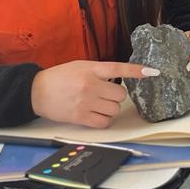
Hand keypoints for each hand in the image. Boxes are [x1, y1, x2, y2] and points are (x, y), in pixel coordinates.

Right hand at [31, 60, 159, 127]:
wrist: (37, 91)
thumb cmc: (60, 77)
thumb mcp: (80, 66)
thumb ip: (99, 70)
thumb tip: (120, 78)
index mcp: (91, 69)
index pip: (119, 68)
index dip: (137, 70)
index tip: (153, 72)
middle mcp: (90, 85)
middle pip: (120, 94)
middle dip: (116, 96)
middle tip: (104, 94)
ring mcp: (86, 102)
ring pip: (114, 109)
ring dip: (110, 108)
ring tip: (98, 104)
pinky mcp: (81, 117)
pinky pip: (104, 122)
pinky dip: (104, 120)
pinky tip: (96, 115)